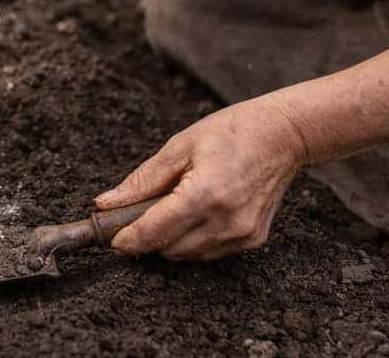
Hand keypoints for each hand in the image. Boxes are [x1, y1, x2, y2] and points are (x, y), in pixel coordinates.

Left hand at [95, 96, 308, 259]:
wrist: (283, 136)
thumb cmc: (231, 132)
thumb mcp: (179, 147)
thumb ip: (142, 181)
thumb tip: (106, 204)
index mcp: (205, 194)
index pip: (155, 232)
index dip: (127, 239)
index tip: (111, 237)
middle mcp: (226, 221)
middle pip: (168, 249)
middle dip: (147, 237)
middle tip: (138, 214)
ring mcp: (243, 234)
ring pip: (188, 255)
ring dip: (170, 240)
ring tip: (171, 207)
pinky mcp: (253, 240)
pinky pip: (209, 252)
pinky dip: (193, 240)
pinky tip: (196, 213)